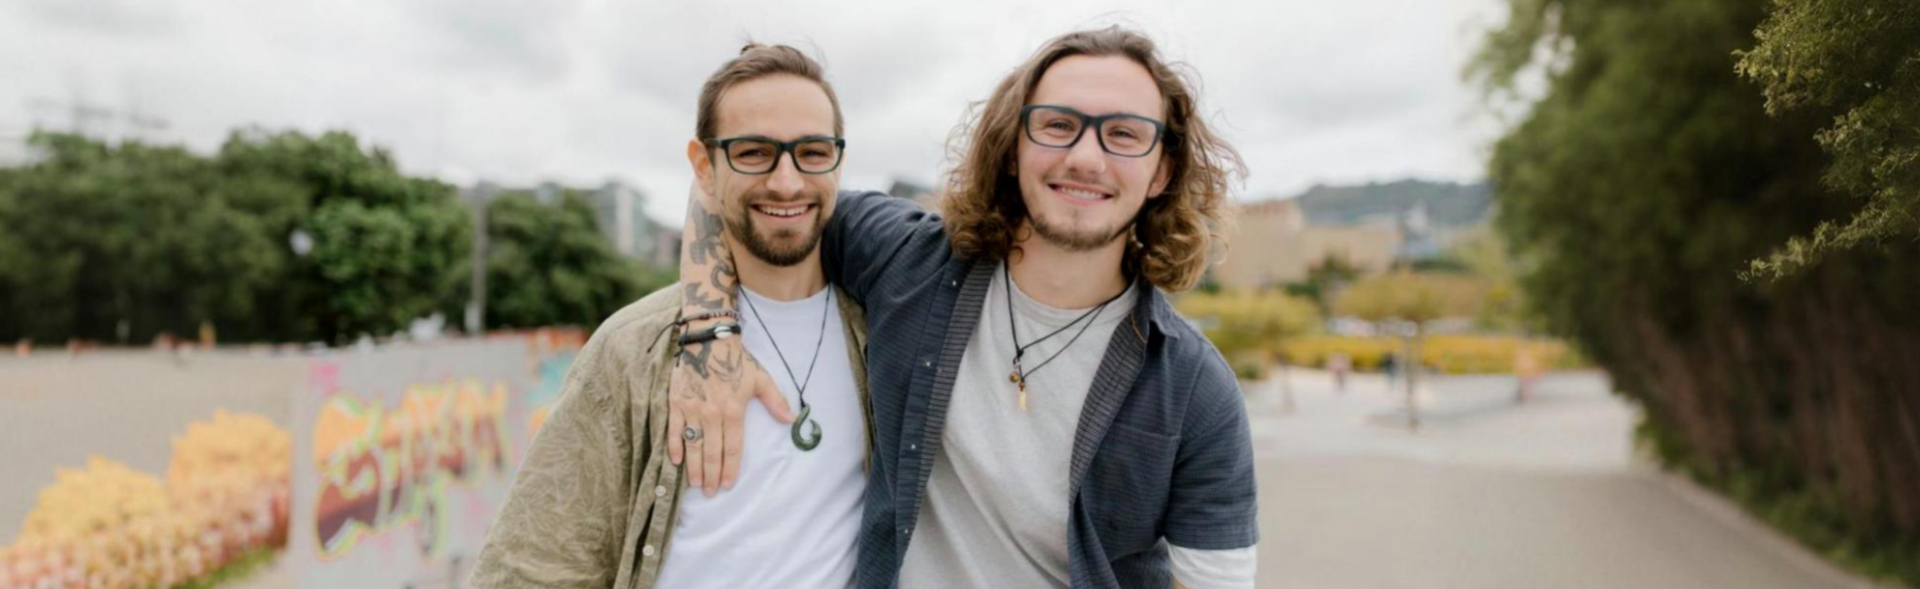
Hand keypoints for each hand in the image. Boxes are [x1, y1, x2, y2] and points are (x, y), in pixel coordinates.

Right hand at [666, 321, 790, 496]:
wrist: (708, 339)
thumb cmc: (737, 360)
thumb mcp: (761, 378)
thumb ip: (775, 400)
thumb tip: (791, 419)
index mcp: (734, 411)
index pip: (732, 448)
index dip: (730, 469)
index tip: (728, 485)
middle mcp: (712, 414)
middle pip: (712, 452)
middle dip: (711, 475)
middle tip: (710, 493)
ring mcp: (692, 409)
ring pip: (693, 445)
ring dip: (693, 467)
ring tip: (695, 484)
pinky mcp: (676, 403)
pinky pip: (674, 430)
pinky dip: (674, 447)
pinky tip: (675, 462)